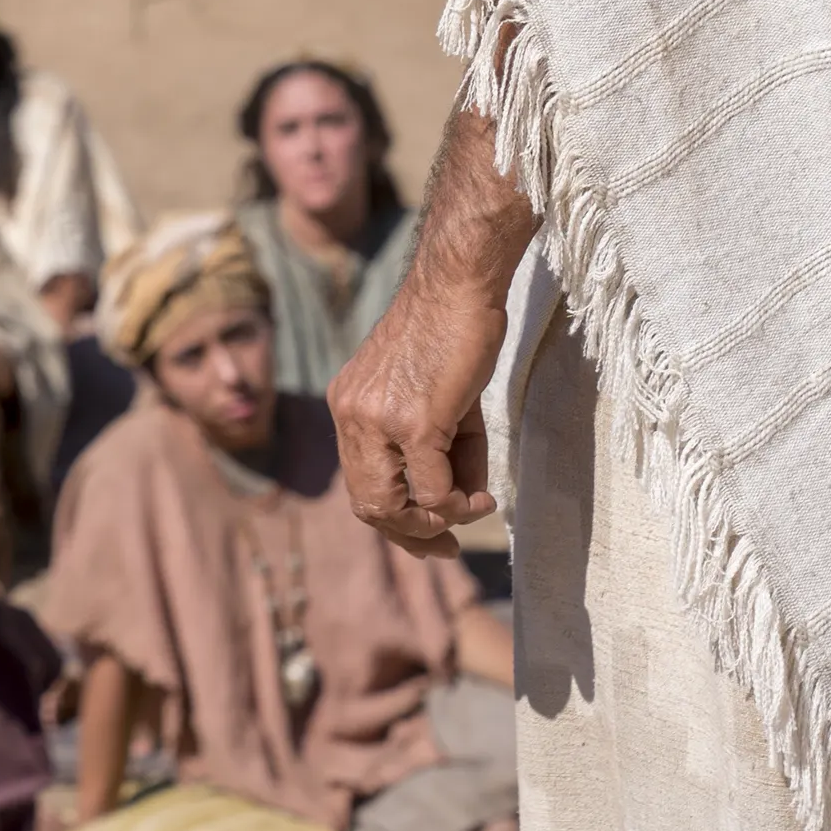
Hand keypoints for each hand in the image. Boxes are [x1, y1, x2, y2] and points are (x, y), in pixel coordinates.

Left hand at [331, 271, 506, 557]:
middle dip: (411, 534)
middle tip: (450, 545)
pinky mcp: (414, 423)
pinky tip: (483, 495)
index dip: (396, 517)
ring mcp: (377, 420)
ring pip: (392, 506)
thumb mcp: (433, 399)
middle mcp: (351, 415)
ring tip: (474, 507)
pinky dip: (458, 504)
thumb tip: (460, 505)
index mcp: (347, 406)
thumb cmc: (453, 333)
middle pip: (368, 505)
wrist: (459, 286)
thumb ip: (438, 453)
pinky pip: (432, 490)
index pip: (360, 482)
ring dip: (436, 523)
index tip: (435, 529)